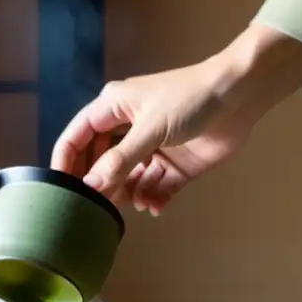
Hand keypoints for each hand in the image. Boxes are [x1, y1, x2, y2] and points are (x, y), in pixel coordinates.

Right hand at [51, 24, 301, 214]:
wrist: (241, 96)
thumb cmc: (192, 98)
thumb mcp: (149, 129)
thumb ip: (119, 161)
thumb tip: (90, 186)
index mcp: (114, 109)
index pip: (77, 137)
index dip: (66, 162)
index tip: (60, 189)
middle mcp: (129, 129)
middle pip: (100, 163)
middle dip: (100, 184)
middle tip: (99, 205)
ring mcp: (152, 149)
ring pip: (127, 180)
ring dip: (129, 194)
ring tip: (136, 202)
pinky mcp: (175, 165)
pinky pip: (155, 188)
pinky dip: (154, 198)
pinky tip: (156, 205)